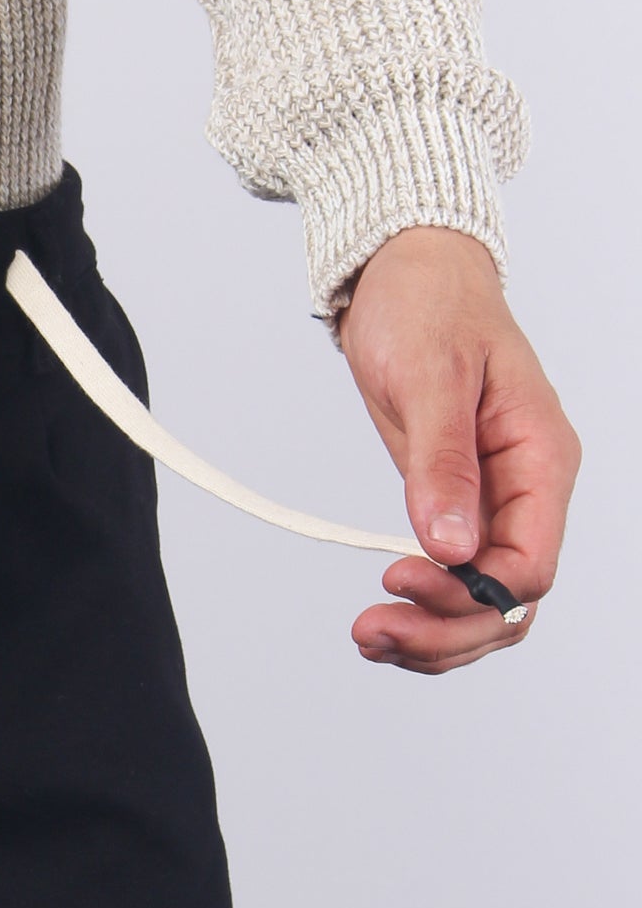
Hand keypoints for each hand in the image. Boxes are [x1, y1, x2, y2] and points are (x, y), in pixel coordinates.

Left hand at [337, 226, 579, 673]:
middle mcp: (527, 492)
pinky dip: (421, 609)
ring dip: (431, 633)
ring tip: (366, 635)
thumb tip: (451, 544)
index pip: (530, 565)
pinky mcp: (456, 507)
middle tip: (370, 631)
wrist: (407, 272)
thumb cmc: (429, 306)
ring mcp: (493, 505)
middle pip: (508, 602)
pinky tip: (380, 616)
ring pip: (483, 604)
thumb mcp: (432, 378)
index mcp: (541, 459)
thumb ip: (443, 464)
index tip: (397, 574)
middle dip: (443, 629)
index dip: (468, 592)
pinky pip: (453, 579)